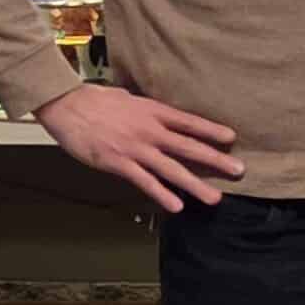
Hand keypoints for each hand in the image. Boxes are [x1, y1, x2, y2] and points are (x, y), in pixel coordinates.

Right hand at [35, 85, 240, 212]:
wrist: (65, 104)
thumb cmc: (94, 99)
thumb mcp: (128, 98)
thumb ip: (147, 110)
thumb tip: (161, 116)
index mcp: (153, 111)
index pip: (189, 122)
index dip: (211, 130)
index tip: (232, 139)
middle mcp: (149, 130)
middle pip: (188, 147)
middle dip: (216, 160)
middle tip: (239, 171)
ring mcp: (135, 148)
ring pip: (171, 169)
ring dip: (195, 185)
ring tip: (214, 198)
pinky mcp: (118, 163)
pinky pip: (144, 181)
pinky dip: (161, 194)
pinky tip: (176, 206)